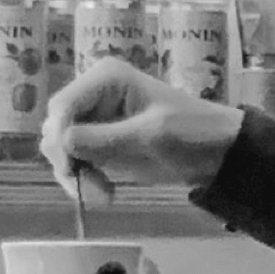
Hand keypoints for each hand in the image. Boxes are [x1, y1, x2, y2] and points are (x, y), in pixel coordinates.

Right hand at [42, 57, 245, 190]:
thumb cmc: (192, 134)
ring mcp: (95, 118)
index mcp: (106, 78)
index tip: (70, 169)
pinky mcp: (100, 142)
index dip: (60, 136)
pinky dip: (83, 179)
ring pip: (61, 147)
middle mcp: (94, 94)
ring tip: (103, 195)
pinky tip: (104, 193)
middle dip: (67, 159)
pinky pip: (75, 161)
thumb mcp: (151, 136)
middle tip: (89, 187)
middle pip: (56, 126)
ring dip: (75, 174)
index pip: (63, 105)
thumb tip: (61, 141)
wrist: (218, 153)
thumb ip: (105, 139)